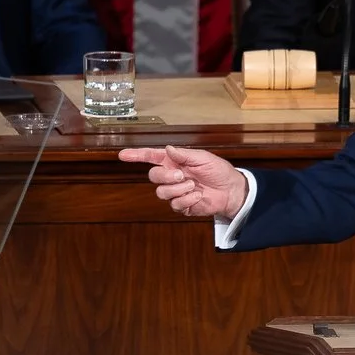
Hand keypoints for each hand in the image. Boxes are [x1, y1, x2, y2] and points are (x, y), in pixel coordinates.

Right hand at [119, 145, 248, 220]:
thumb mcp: (203, 158)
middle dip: (166, 176)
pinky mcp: (182, 206)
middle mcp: (171, 176)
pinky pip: (175, 204)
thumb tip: (168, 149)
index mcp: (174, 161)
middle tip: (182, 175)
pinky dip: (187, 199)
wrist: (231, 190)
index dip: (136, 155)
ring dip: (178, 189)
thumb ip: (184, 154)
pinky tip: (197, 195)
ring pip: (161, 192)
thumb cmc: (218, 171)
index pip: (151, 157)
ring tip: (193, 185)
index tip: (123, 155)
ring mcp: (175, 192)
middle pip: (153, 176)